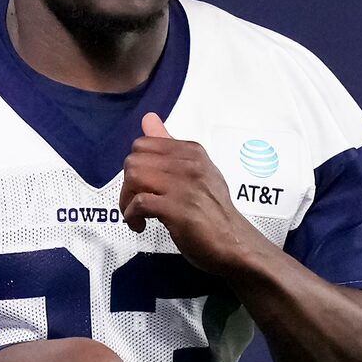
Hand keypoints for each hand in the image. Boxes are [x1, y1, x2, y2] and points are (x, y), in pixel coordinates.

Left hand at [117, 113, 268, 273]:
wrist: (235, 243)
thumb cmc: (213, 212)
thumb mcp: (196, 172)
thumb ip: (169, 147)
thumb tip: (148, 118)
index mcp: (191, 152)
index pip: (144, 144)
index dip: (136, 167)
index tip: (143, 186)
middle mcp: (188, 164)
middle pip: (134, 160)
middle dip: (127, 184)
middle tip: (136, 203)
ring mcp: (183, 186)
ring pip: (133, 177)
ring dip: (127, 200)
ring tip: (136, 215)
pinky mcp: (177, 209)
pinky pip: (139, 203)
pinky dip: (132, 216)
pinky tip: (140, 225)